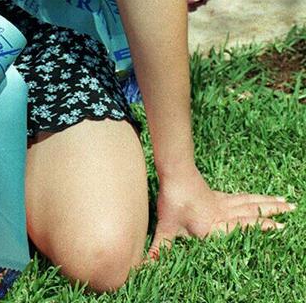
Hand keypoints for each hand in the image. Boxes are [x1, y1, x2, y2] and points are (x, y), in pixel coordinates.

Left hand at [150, 166, 294, 256]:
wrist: (174, 171)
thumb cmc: (172, 200)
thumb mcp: (166, 228)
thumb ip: (159, 248)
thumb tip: (144, 264)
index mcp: (216, 225)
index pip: (243, 228)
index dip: (261, 228)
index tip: (280, 227)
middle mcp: (223, 213)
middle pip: (252, 211)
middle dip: (272, 212)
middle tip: (291, 209)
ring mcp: (221, 201)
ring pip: (248, 202)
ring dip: (266, 201)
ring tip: (283, 200)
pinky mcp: (216, 193)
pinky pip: (239, 197)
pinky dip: (251, 197)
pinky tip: (255, 197)